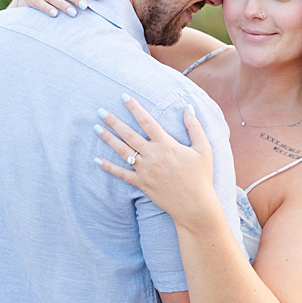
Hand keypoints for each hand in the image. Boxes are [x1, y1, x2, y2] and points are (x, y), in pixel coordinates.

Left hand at [93, 95, 221, 228]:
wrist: (194, 205)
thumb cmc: (201, 176)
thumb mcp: (204, 149)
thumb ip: (195, 127)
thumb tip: (188, 108)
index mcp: (167, 145)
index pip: (147, 121)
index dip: (135, 108)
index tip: (124, 97)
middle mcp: (153, 156)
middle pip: (129, 134)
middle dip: (114, 121)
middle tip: (101, 111)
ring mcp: (145, 170)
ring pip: (122, 151)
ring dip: (108, 139)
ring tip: (96, 128)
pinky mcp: (141, 184)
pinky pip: (121, 174)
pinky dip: (108, 167)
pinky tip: (97, 160)